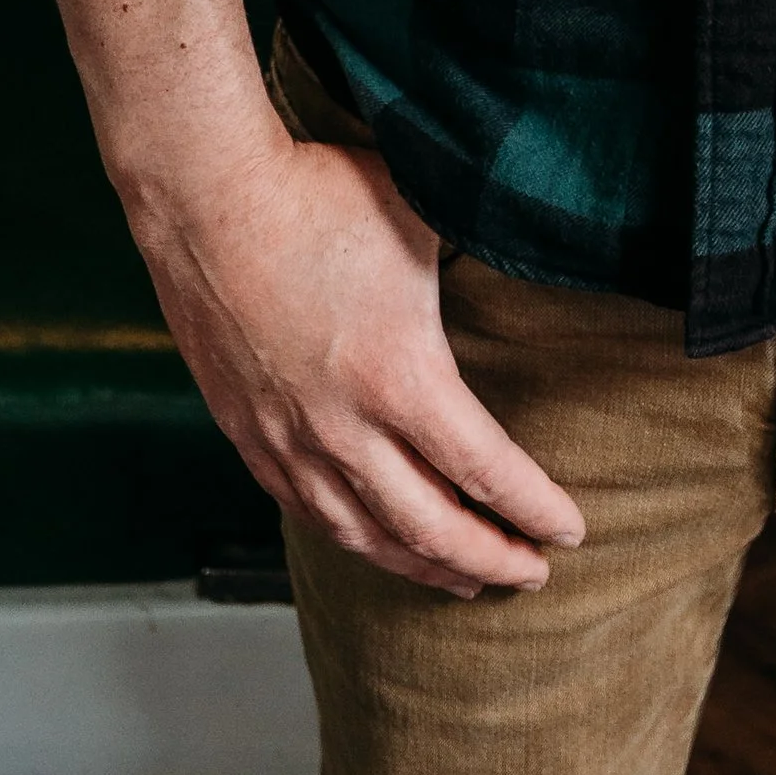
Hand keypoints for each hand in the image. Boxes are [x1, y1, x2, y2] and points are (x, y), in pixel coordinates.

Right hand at [126, 122, 586, 598]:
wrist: (205, 196)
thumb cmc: (316, 196)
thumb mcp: (421, 221)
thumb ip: (471, 260)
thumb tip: (524, 252)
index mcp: (399, 376)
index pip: (485, 470)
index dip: (534, 509)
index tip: (571, 531)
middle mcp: (342, 428)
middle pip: (430, 528)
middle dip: (491, 558)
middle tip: (532, 575)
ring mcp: (289, 438)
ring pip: (365, 535)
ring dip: (423, 565)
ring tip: (465, 578)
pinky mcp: (247, 433)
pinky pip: (309, 511)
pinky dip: (355, 539)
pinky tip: (375, 541)